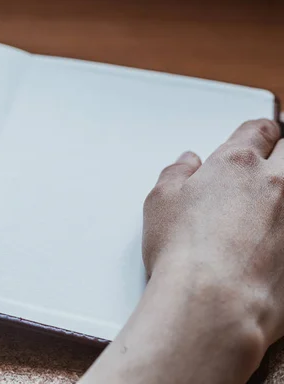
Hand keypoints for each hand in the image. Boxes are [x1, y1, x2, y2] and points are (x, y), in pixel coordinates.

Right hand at [82, 118, 283, 383]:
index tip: (256, 139)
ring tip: (268, 205)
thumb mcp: (159, 201)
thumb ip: (176, 173)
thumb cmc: (185, 252)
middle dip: (282, 153)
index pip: (260, 129)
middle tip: (269, 166)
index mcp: (237, 164)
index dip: (258, 133)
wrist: (214, 302)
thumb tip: (187, 164)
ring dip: (282, 192)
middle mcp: (275, 183)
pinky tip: (270, 238)